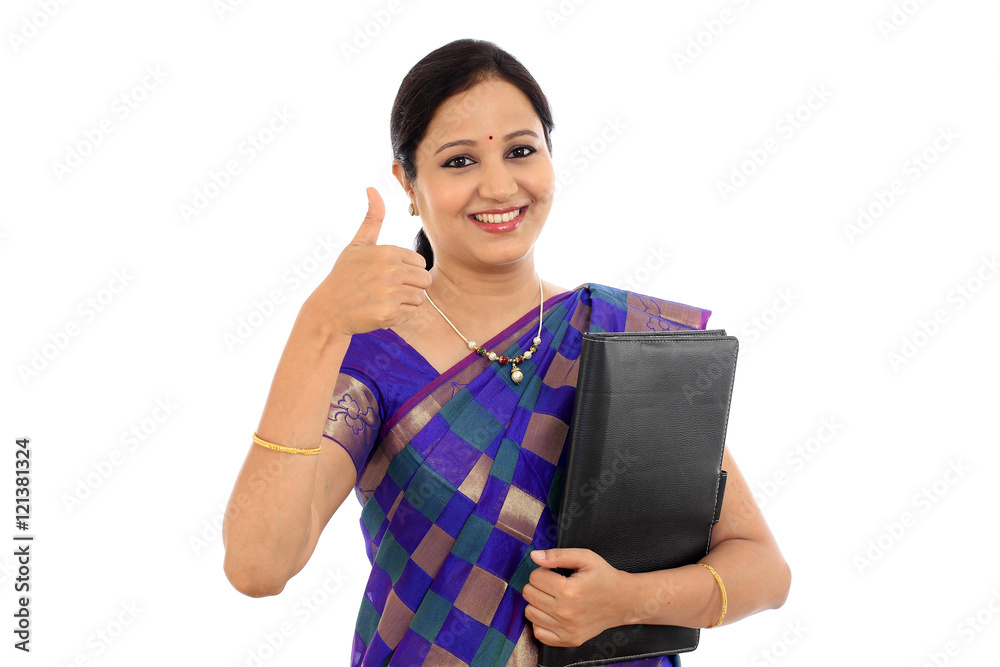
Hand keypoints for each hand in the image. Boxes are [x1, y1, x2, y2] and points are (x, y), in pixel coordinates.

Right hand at [304, 187, 431, 336]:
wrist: (329, 310)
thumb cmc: (344, 276)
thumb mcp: (357, 244)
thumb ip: (372, 219)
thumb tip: (372, 188)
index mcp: (389, 252)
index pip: (420, 262)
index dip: (407, 270)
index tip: (387, 274)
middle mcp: (392, 271)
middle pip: (425, 280)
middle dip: (410, 285)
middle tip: (387, 289)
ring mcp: (391, 293)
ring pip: (420, 297)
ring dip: (405, 301)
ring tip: (383, 298)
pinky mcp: (389, 313)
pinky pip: (411, 313)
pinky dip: (399, 315)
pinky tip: (381, 310)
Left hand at [523, 548, 631, 647]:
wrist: (623, 601)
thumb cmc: (604, 577)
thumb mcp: (585, 557)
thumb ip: (558, 555)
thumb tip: (534, 556)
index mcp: (569, 590)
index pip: (534, 577)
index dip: (543, 571)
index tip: (554, 573)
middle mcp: (566, 612)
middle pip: (529, 594)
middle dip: (538, 585)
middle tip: (553, 584)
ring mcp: (567, 629)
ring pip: (530, 613)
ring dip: (538, 603)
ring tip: (553, 598)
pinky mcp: (569, 640)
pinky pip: (538, 632)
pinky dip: (541, 622)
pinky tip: (552, 613)